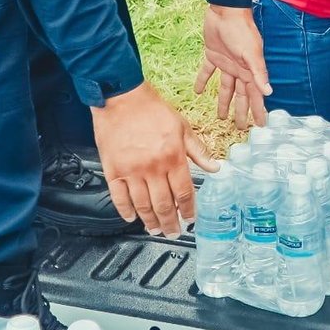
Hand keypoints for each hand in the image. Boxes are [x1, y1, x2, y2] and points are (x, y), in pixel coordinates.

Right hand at [90, 83, 215, 235]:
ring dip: (150, 221)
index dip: (188, 210)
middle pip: (164, 205)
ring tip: (155, 229)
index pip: (184, 192)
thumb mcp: (182, 127)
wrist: (121, 97)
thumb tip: (216, 168)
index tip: (189, 219)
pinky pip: (119, 197)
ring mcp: (131, 171)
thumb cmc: (152, 110)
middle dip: (170, 223)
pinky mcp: (113, 170)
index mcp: (173, 157)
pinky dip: (125, 211)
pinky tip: (132, 217)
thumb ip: (198, 151)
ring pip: (142, 205)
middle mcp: (153, 167)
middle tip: (173, 232)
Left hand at [195, 5, 269, 129]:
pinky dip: (203, 81)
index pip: (255, 95)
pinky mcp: (213, 55)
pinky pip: (207, 72)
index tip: (261, 125)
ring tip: (221, 117)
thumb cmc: (241, 30)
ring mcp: (226, 63)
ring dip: (223, 101)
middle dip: (241, 111)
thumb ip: (259, 73)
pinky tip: (198, 92)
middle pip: (241, 95)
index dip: (258, 110)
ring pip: (226, 87)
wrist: (225, 11)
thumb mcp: (251, 53)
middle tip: (239, 128)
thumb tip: (269, 92)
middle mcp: (240, 69)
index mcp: (251, 70)